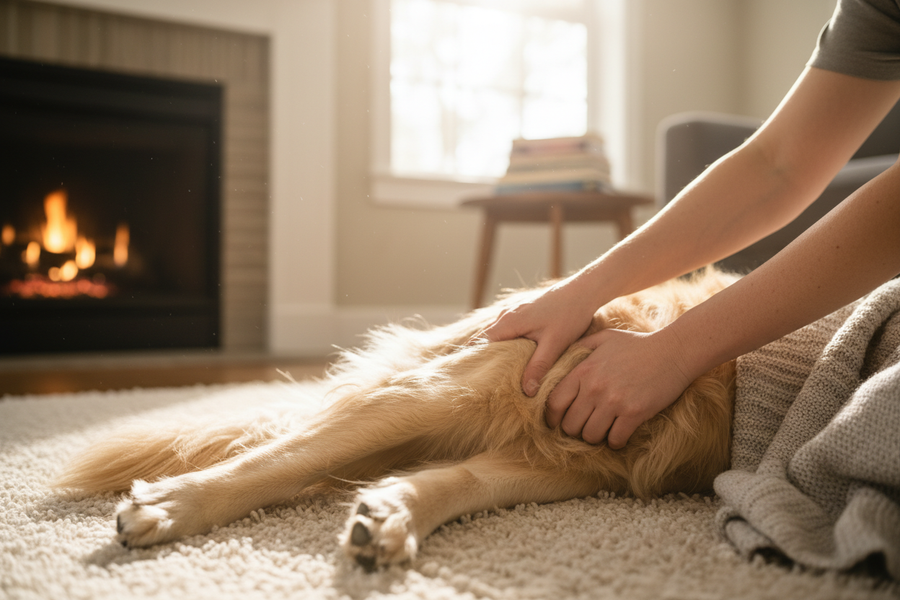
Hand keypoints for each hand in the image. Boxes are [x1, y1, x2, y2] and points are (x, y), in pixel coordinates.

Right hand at [477, 277, 598, 396]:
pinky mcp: (523, 315)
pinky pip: (506, 333)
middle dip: (483, 361)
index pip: (479, 343)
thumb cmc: (569, 315)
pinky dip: (505, 346)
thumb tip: (526, 391)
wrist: (582, 292)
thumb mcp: (554, 344)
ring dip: (495, 354)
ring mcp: (513, 314)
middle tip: (485, 384)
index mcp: (508, 322)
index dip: (474, 361)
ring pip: (496, 337)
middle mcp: (506, 316)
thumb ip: (538, 366)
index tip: (474, 380)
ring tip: (498, 377)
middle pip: (484, 341)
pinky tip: (514, 361)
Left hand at [545, 328, 691, 447]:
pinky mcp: (634, 413)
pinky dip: (616, 441)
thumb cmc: (638, 343)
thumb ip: (580, 347)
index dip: (552, 418)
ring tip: (602, 430)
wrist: (674, 350)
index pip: (555, 403)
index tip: (557, 423)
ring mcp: (614, 401)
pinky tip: (619, 434)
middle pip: (571, 425)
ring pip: (591, 436)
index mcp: (584, 371)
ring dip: (595, 437)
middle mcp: (595, 388)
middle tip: (584, 427)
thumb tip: (561, 358)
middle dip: (575, 430)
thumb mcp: (603, 338)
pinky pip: (615, 439)